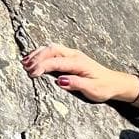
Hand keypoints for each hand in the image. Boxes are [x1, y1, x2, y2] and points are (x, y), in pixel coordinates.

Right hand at [21, 44, 138, 104]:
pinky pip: (53, 51)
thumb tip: (60, 80)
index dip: (42, 66)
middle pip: (51, 50)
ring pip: (51, 48)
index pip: (56, 61)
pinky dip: (41, 54)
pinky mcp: (70, 57)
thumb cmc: (104, 87)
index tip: (31, 74)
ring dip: (37, 54)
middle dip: (36, 57)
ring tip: (24, 62)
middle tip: (25, 68)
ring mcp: (72, 54)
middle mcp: (74, 55)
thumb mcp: (92, 89)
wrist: (114, 82)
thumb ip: (76, 84)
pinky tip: (33, 59)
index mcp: (79, 63)